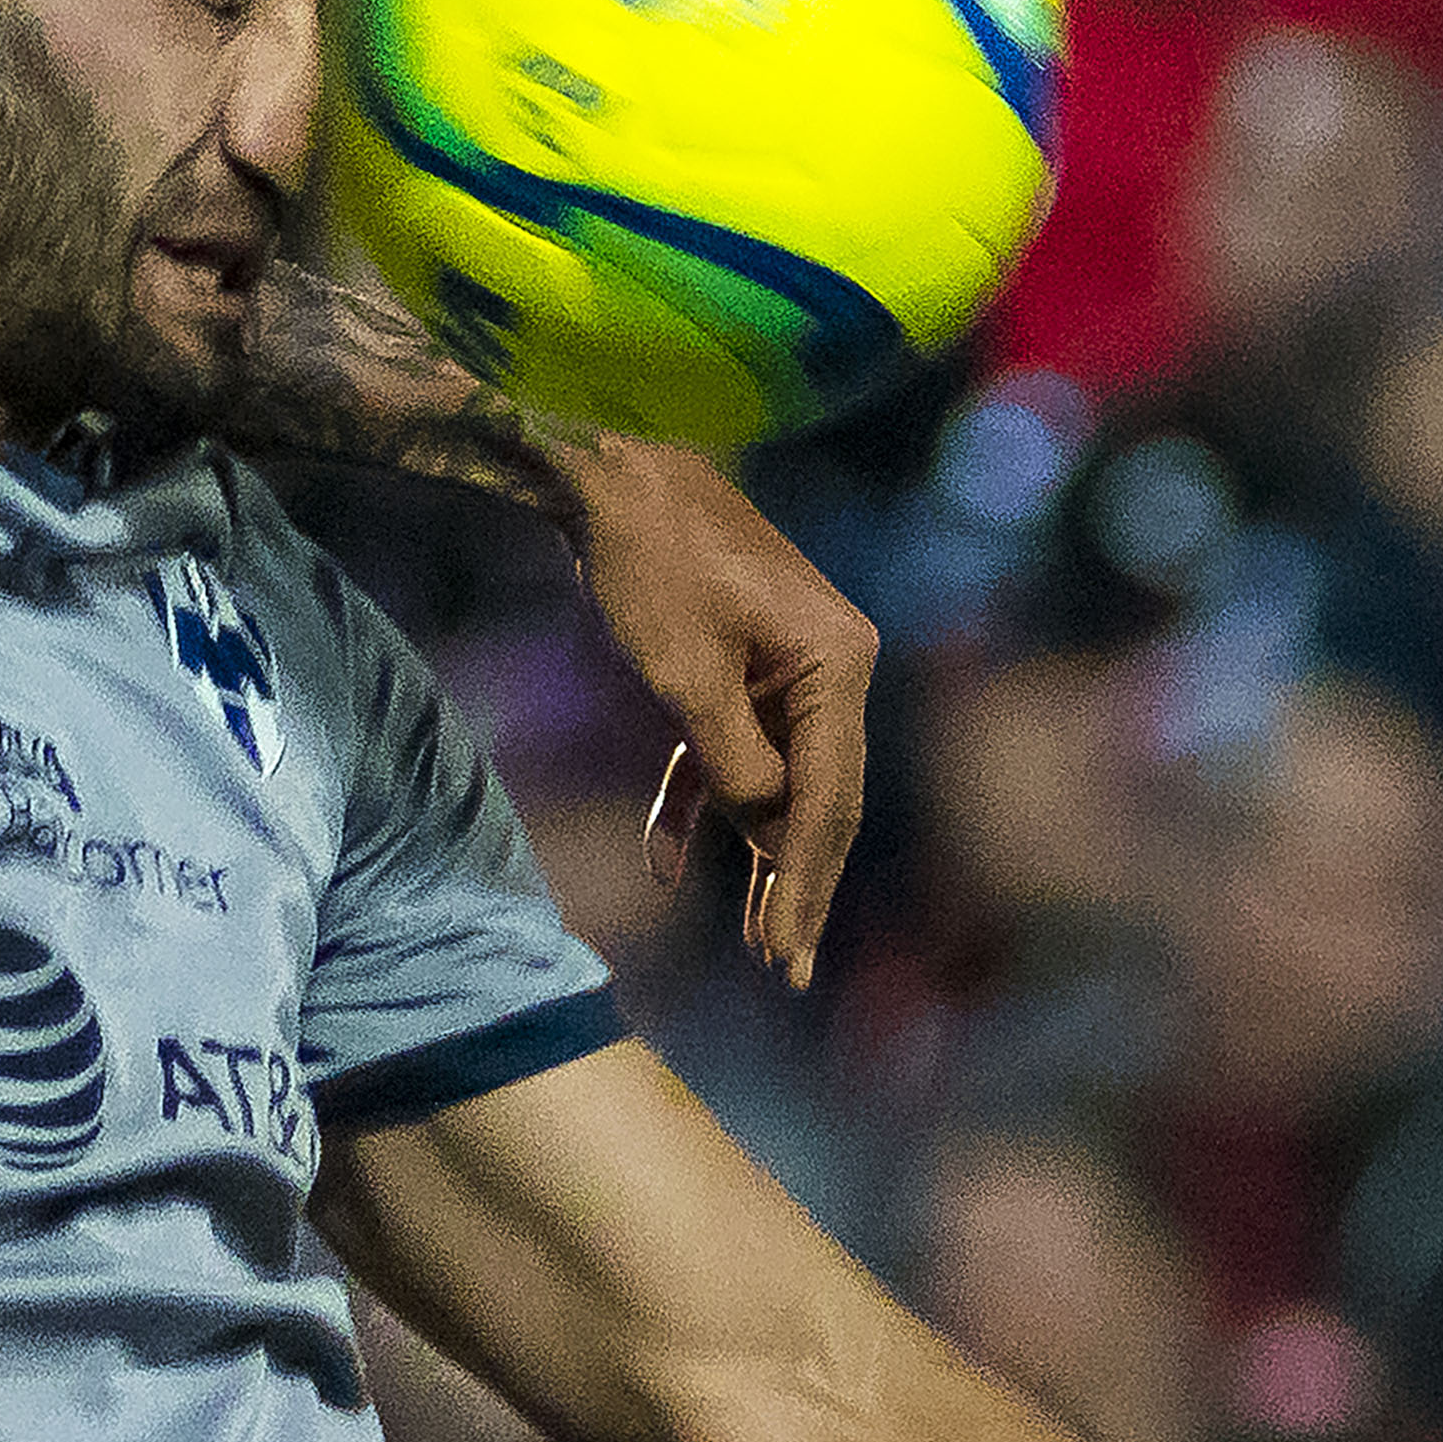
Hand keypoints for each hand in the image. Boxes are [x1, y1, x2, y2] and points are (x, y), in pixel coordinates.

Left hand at [547, 430, 876, 988]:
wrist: (606, 472)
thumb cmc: (648, 563)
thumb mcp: (686, 677)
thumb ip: (736, 765)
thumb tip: (767, 835)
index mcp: (836, 662)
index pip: (827, 796)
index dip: (803, 881)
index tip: (782, 951)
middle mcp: (831, 663)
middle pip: (818, 797)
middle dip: (794, 885)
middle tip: (781, 968)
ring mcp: (789, 664)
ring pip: (779, 780)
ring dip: (755, 855)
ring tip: (749, 939)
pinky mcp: (746, 662)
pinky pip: (735, 747)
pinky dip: (703, 797)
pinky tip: (669, 861)